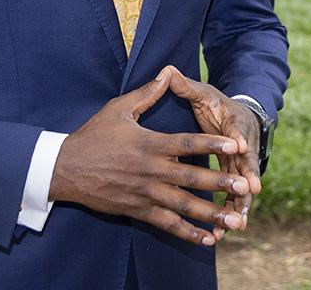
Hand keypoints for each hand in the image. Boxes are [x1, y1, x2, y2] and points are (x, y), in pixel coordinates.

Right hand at [49, 69, 250, 246]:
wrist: (66, 169)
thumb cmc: (93, 135)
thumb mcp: (119, 109)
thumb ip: (147, 93)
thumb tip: (167, 72)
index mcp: (150, 144)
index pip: (187, 144)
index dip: (212, 145)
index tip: (236, 145)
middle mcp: (151, 171)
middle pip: (192, 179)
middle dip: (221, 183)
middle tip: (245, 187)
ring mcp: (146, 194)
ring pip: (184, 206)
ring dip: (211, 213)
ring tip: (235, 219)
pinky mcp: (138, 211)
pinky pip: (167, 224)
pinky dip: (188, 233)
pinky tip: (208, 239)